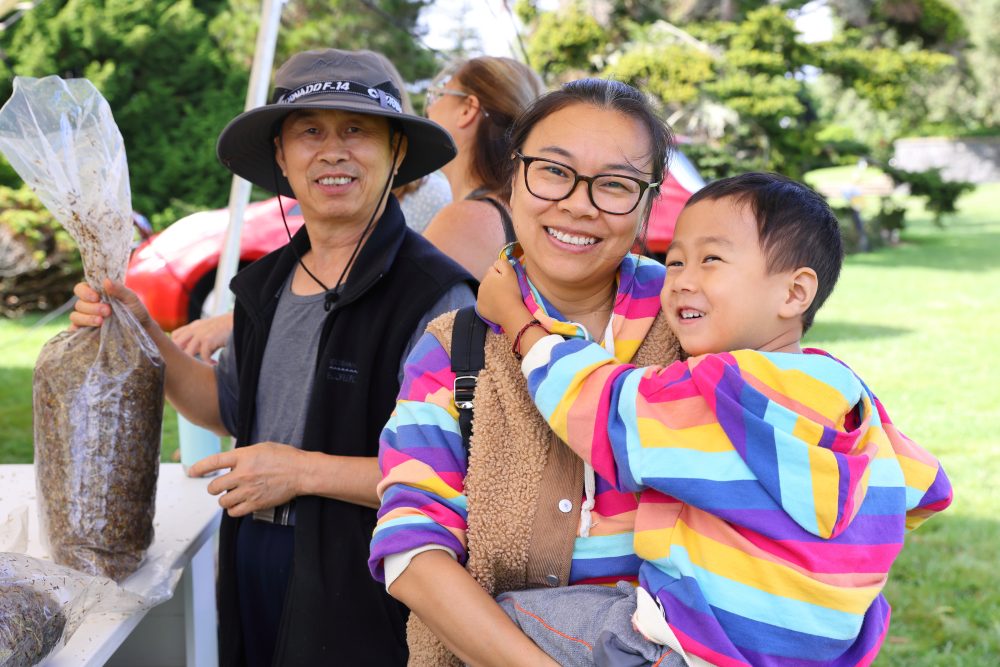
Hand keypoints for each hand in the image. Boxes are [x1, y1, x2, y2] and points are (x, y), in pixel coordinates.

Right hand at [69, 278, 152, 330]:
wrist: (142, 330)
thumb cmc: (136, 312)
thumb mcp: (131, 299)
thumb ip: (120, 290)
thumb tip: (105, 280)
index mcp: (97, 294)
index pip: (80, 288)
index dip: (85, 292)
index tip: (96, 297)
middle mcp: (89, 305)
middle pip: (79, 303)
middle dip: (92, 307)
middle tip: (107, 311)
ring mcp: (86, 319)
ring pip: (75, 316)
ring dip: (88, 318)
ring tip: (102, 321)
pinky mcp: (85, 332)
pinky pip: (74, 329)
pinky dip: (78, 328)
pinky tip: (92, 329)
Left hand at [171, 312, 233, 361]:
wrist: (239, 321)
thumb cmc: (226, 329)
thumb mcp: (209, 330)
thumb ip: (199, 339)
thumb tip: (193, 353)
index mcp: (193, 326)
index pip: (175, 336)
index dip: (176, 346)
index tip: (184, 356)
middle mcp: (194, 329)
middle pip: (177, 344)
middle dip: (180, 355)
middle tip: (190, 365)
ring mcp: (200, 334)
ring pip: (187, 352)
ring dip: (194, 362)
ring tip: (201, 368)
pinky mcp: (208, 339)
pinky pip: (203, 355)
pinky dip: (209, 362)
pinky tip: (215, 364)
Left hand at [188, 442, 305, 516]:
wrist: (301, 472)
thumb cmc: (285, 457)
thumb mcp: (261, 447)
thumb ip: (243, 454)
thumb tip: (231, 460)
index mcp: (243, 456)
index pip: (213, 462)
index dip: (199, 468)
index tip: (192, 472)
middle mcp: (242, 474)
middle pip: (214, 486)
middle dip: (215, 488)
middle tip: (221, 487)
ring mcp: (248, 490)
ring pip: (222, 501)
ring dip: (225, 499)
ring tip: (233, 495)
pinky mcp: (255, 503)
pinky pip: (233, 512)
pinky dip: (233, 509)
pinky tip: (239, 504)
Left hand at [477, 259, 529, 329]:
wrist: (510, 312)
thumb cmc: (512, 292)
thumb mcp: (511, 273)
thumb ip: (503, 263)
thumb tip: (497, 262)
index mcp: (488, 276)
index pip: (493, 269)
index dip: (501, 273)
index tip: (508, 281)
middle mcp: (481, 285)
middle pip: (488, 280)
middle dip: (495, 282)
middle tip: (506, 290)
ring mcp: (479, 297)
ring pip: (486, 291)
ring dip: (492, 292)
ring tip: (502, 298)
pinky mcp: (480, 308)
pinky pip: (484, 302)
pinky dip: (489, 303)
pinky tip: (497, 306)